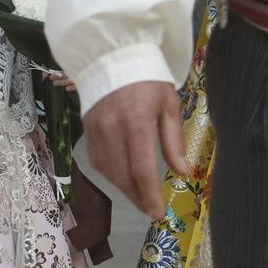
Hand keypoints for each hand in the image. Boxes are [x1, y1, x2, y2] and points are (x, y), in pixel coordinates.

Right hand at [83, 79, 189, 215]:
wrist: (112, 54)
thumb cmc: (147, 79)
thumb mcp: (169, 106)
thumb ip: (173, 141)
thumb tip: (182, 172)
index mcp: (136, 123)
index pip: (141, 169)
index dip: (149, 195)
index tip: (158, 212)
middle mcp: (111, 129)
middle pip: (122, 175)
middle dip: (136, 196)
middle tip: (150, 208)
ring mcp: (95, 128)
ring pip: (107, 170)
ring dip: (123, 187)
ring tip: (139, 194)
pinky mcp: (86, 126)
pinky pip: (96, 158)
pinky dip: (109, 172)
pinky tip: (121, 175)